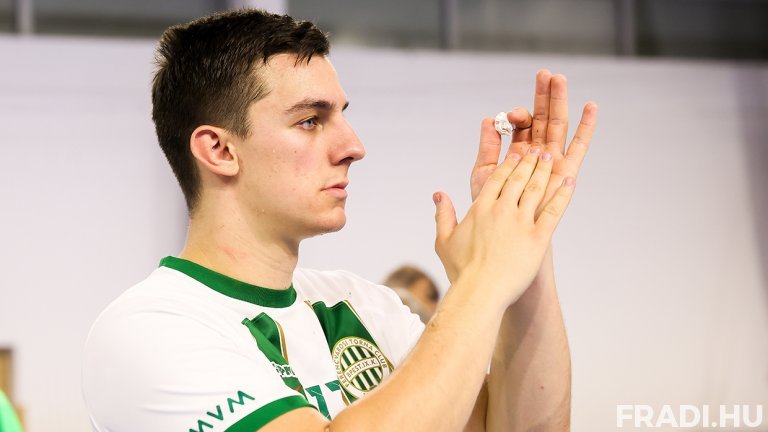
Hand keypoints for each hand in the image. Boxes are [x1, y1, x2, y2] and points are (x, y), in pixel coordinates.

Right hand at [433, 146, 574, 303]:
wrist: (480, 292)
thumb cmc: (461, 271)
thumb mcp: (444, 241)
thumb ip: (443, 214)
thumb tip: (439, 194)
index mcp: (480, 209)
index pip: (497, 178)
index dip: (509, 165)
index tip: (517, 155)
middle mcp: (502, 210)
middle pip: (518, 178)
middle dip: (530, 161)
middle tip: (539, 150)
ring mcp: (521, 223)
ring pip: (536, 189)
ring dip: (545, 171)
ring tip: (552, 158)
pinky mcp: (538, 238)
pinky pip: (554, 212)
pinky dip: (562, 196)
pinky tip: (569, 183)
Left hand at [470, 70, 597, 217]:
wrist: (506, 238)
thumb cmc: (492, 210)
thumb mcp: (484, 175)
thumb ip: (487, 148)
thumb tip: (488, 119)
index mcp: (515, 153)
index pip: (519, 125)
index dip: (516, 116)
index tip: (510, 116)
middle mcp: (536, 154)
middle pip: (542, 118)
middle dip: (543, 96)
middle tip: (544, 73)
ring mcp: (552, 161)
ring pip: (558, 126)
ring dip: (560, 102)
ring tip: (560, 79)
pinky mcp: (566, 171)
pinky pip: (578, 146)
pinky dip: (586, 127)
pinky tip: (591, 107)